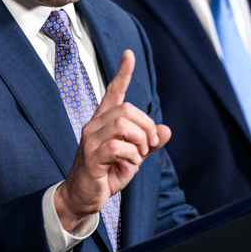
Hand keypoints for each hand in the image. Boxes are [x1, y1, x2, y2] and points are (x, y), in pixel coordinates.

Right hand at [54, 50, 171, 230]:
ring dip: (140, 141)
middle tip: (149, 146)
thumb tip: (166, 131)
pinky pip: (119, 147)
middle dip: (147, 126)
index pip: (114, 91)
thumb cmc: (107, 174)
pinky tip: (129, 165)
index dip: (123, 73)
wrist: (84, 198)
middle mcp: (95, 125)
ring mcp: (90, 139)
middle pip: (128, 109)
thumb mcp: (134, 157)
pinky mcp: (91, 156)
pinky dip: (132, 156)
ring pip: (124, 124)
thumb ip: (149, 143)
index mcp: (104, 121)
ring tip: (139, 155)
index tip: (129, 54)